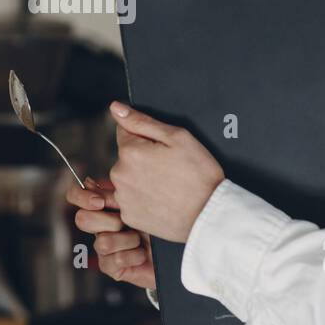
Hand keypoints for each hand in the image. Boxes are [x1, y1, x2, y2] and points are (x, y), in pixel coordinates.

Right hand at [65, 176, 155, 289]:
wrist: (175, 250)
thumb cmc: (159, 223)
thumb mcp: (138, 203)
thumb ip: (114, 192)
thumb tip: (89, 182)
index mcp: (102, 207)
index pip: (75, 196)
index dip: (80, 196)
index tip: (100, 201)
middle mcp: (99, 226)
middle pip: (82, 219)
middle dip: (109, 221)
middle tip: (127, 222)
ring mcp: (103, 248)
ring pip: (103, 242)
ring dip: (128, 240)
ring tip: (140, 239)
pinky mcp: (110, 267)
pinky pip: (114, 260)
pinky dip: (133, 256)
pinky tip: (142, 254)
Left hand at [107, 101, 224, 243]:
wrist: (209, 215)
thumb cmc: (199, 175)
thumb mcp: (178, 137)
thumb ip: (142, 121)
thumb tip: (116, 108)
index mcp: (130, 151)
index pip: (126, 132)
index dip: (146, 138)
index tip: (162, 149)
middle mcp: (119, 174)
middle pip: (126, 156)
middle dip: (142, 158)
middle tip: (169, 169)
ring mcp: (123, 198)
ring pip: (128, 179)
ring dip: (141, 179)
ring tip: (167, 186)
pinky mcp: (129, 216)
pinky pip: (131, 200)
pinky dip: (143, 199)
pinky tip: (162, 200)